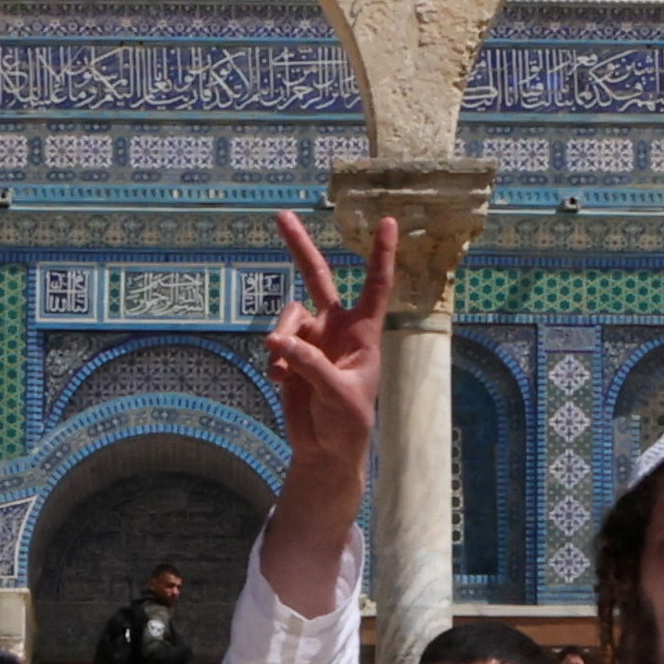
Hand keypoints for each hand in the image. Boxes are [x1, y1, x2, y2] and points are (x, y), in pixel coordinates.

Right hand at [257, 206, 395, 487]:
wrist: (326, 449)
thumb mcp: (338, 394)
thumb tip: (278, 341)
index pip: (375, 285)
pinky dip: (275, 362)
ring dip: (282, 340)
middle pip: (317, 277)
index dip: (381, 254)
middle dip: (299, 247)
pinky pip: (275, 345)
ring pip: (287, 318)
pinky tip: (281, 381)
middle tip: (280, 215)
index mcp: (363, 332)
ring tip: (283, 370)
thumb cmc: (348, 422)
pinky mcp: (290, 355)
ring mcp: (311, 339)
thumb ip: (311, 364)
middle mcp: (336, 327)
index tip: (387, 221)